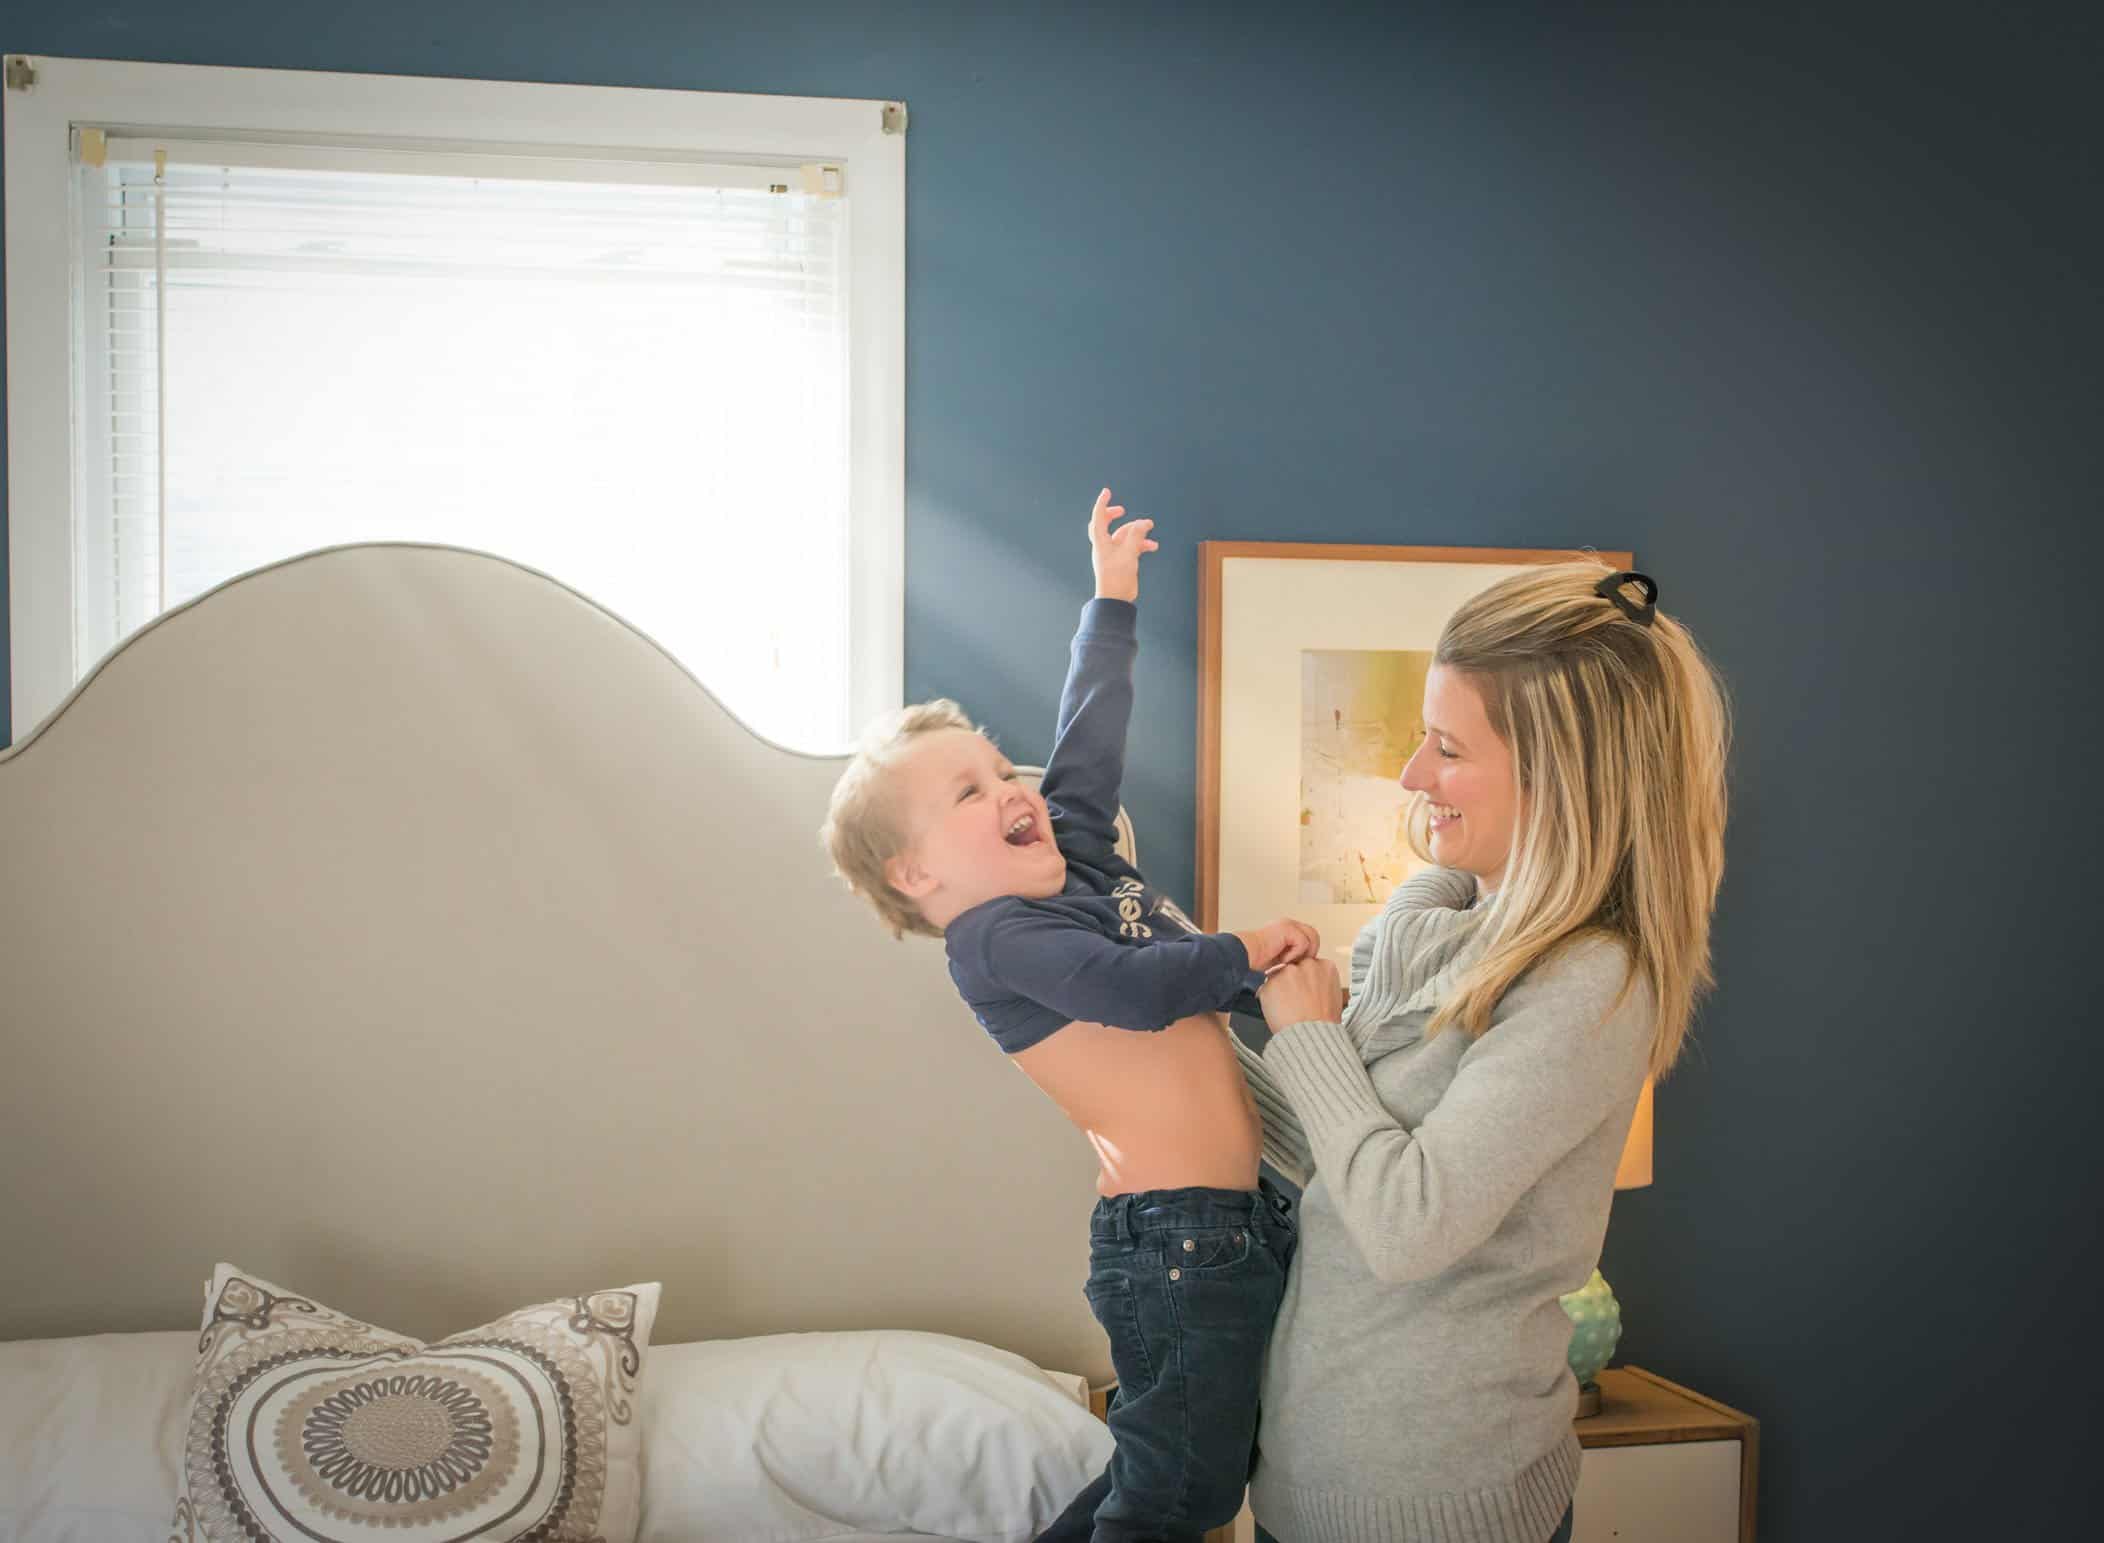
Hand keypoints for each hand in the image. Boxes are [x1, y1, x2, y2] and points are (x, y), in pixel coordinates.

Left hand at [1088, 487, 1156, 601]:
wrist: (1117, 598)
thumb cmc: (1116, 577)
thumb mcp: (1128, 553)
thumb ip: (1137, 535)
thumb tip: (1144, 523)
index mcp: (1100, 542)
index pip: (1098, 517)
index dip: (1102, 503)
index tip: (1107, 491)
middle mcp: (1105, 546)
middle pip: (1106, 524)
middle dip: (1115, 516)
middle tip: (1122, 511)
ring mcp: (1114, 553)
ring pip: (1124, 535)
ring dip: (1137, 531)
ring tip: (1150, 527)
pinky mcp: (1123, 561)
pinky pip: (1133, 547)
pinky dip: (1142, 544)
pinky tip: (1153, 546)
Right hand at [1234, 918, 1320, 973]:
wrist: (1245, 955)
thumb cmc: (1256, 960)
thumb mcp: (1280, 959)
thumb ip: (1293, 957)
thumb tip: (1306, 967)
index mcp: (1287, 930)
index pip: (1309, 938)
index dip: (1309, 953)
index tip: (1300, 967)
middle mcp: (1289, 925)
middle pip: (1314, 935)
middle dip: (1310, 952)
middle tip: (1298, 964)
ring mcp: (1289, 925)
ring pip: (1312, 937)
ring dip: (1304, 953)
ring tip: (1291, 962)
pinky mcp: (1288, 928)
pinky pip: (1303, 942)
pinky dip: (1294, 954)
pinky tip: (1282, 960)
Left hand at [1258, 958, 1344, 1034]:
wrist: (1312, 1037)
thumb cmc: (1324, 1024)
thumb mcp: (1334, 997)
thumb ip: (1322, 983)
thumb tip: (1313, 983)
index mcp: (1326, 967)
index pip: (1311, 966)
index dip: (1306, 980)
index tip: (1306, 991)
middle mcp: (1307, 965)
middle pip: (1294, 968)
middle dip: (1293, 981)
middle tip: (1296, 1000)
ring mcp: (1288, 972)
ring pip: (1279, 977)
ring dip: (1280, 989)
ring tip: (1289, 1008)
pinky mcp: (1271, 983)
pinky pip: (1266, 989)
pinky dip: (1269, 999)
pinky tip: (1280, 1011)